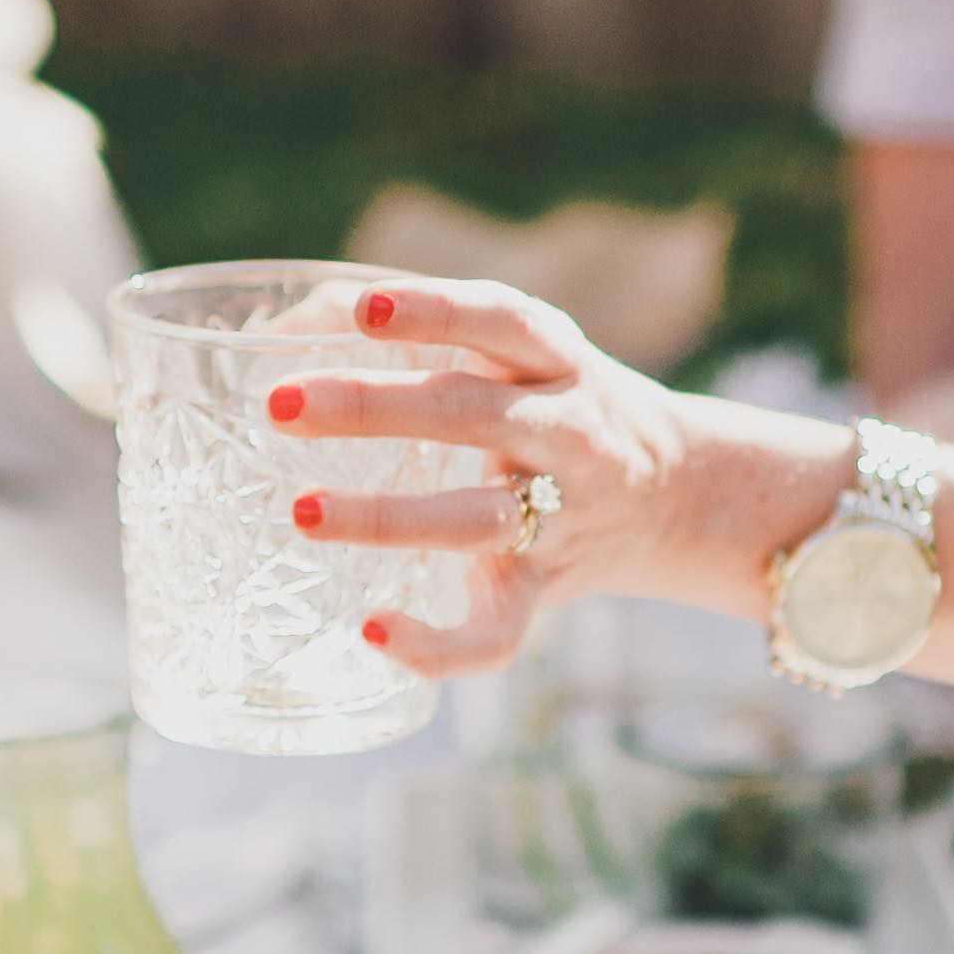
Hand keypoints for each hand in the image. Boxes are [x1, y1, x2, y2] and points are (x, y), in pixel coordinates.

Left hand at [264, 279, 728, 678]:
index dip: (436, 311)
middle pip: (471, 415)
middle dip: (371, 408)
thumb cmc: (552, 405)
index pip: (502, 322)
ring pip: (475, 521)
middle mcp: (566, 433)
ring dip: (385, 517)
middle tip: (280, 405)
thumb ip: (417, 332)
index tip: (364, 309)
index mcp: (556, 361)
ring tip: (300, 511)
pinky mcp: (543, 589)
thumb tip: (283, 332)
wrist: (674, 493)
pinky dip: (437, 645)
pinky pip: (497, 632)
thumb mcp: (517, 352)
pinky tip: (371, 627)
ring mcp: (559, 516)